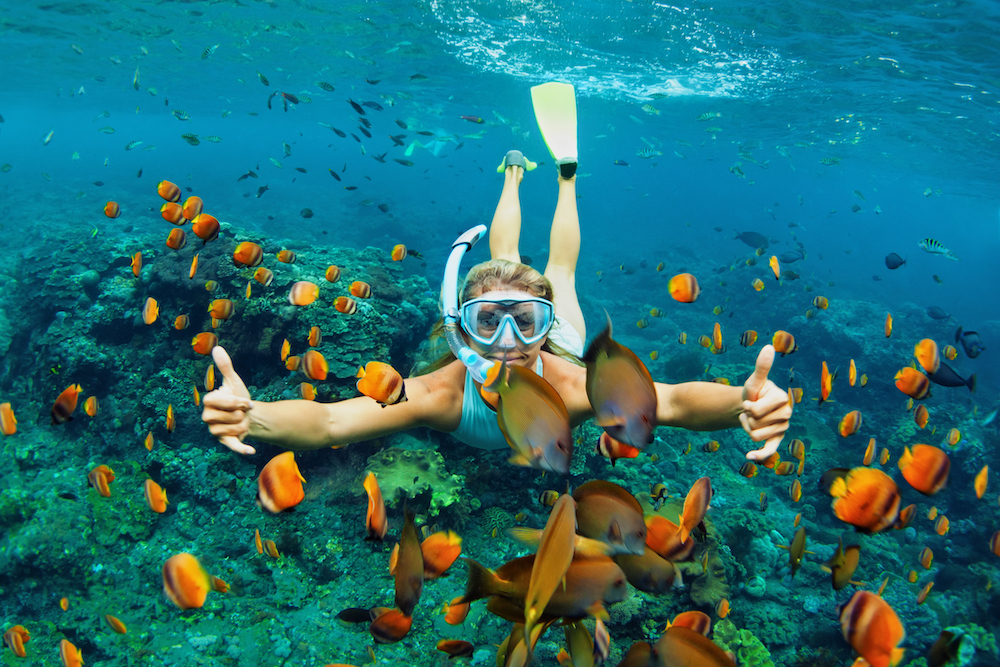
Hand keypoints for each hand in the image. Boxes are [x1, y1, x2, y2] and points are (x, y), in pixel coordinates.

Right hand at [202, 346, 254, 454]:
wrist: (248, 414)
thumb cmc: (238, 397)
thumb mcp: (233, 381)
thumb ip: (225, 366)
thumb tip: (217, 348)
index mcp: (208, 402)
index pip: (226, 403)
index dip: (239, 402)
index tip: (246, 402)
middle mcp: (207, 417)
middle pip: (232, 416)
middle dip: (243, 413)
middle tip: (242, 412)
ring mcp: (215, 431)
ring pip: (236, 428)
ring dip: (245, 423)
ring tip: (242, 420)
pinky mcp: (225, 442)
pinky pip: (232, 446)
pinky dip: (241, 449)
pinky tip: (251, 451)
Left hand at [740, 345, 791, 460]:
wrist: (751, 404)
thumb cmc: (754, 392)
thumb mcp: (755, 380)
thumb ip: (762, 366)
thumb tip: (768, 347)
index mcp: (783, 399)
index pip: (757, 411)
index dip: (748, 408)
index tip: (751, 401)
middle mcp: (787, 414)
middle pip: (756, 426)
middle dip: (747, 419)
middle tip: (751, 411)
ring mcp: (783, 428)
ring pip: (755, 437)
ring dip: (747, 429)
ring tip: (751, 420)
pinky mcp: (777, 440)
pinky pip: (769, 450)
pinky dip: (759, 455)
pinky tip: (748, 456)